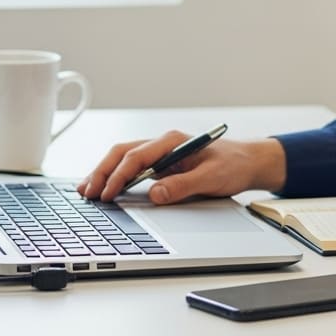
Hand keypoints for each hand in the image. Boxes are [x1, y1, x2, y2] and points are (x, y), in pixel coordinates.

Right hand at [76, 131, 285, 204]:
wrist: (249, 162)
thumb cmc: (234, 165)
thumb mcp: (212, 178)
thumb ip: (183, 185)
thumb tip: (155, 194)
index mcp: (173, 141)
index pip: (137, 156)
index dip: (119, 175)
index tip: (107, 193)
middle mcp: (163, 144)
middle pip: (123, 154)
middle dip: (102, 172)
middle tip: (86, 192)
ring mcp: (161, 154)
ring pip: (124, 159)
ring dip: (105, 174)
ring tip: (86, 191)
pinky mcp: (162, 165)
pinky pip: (133, 168)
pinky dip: (116, 177)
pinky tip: (105, 189)